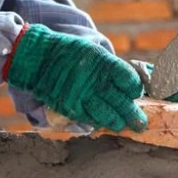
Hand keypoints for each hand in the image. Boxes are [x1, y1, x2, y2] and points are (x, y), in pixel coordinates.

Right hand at [5, 24, 147, 131]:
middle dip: (134, 115)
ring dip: (118, 122)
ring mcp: (83, 95)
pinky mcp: (71, 106)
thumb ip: (111, 68)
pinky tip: (104, 123)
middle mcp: (96, 80)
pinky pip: (90, 118)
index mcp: (104, 63)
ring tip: (123, 125)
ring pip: (108, 115)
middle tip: (140, 123)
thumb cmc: (68, 53)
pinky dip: (98, 122)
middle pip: (123, 101)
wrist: (37, 57)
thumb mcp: (93, 52)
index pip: (130, 80)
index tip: (136, 92)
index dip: (135, 89)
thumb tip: (130, 84)